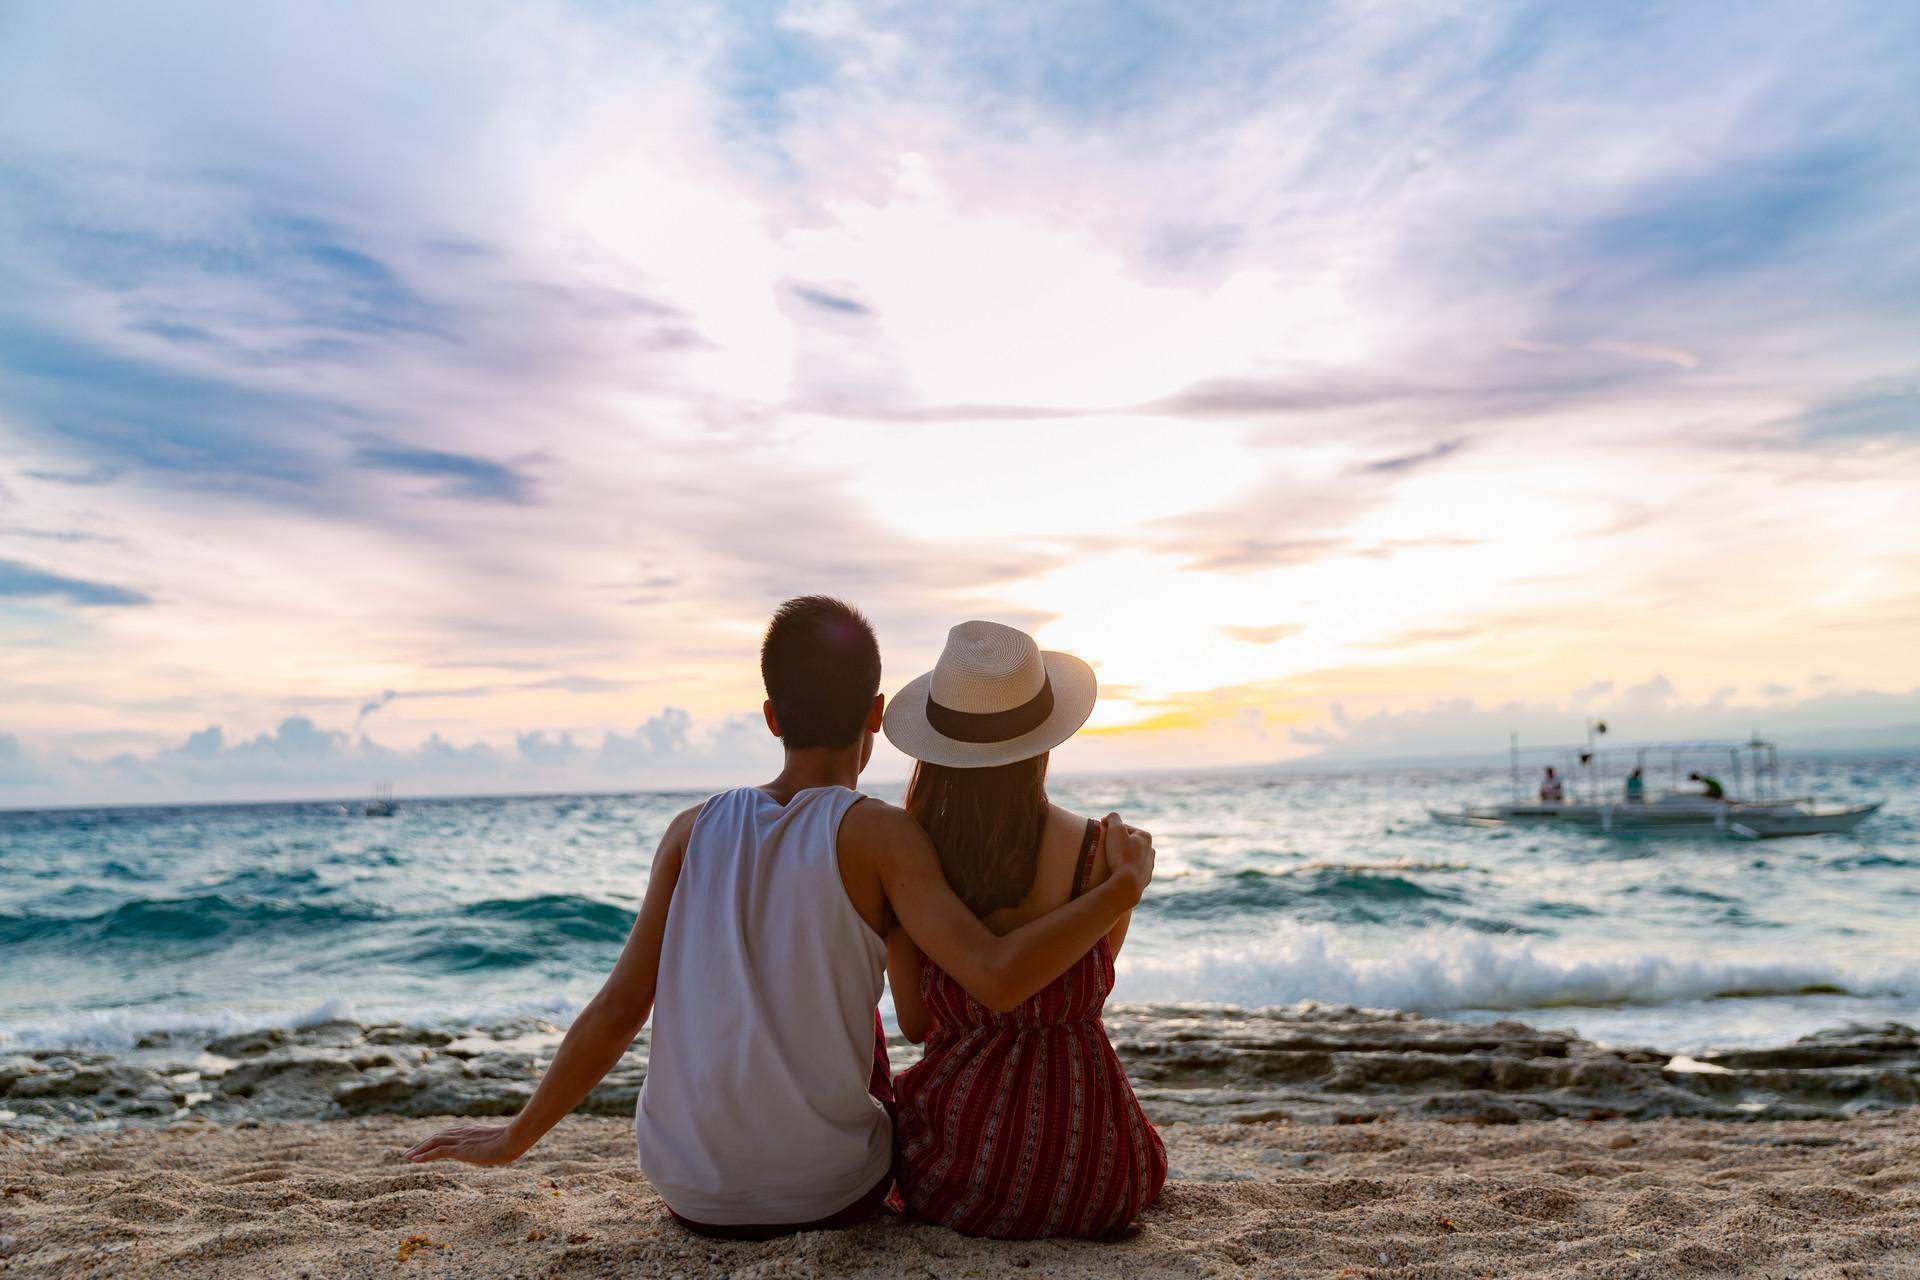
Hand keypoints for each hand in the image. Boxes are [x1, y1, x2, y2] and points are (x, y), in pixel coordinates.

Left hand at [404, 1123, 525, 1165]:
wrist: (515, 1137)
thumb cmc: (514, 1140)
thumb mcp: (502, 1142)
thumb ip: (496, 1144)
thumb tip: (504, 1149)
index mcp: (471, 1132)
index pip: (448, 1134)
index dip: (434, 1140)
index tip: (425, 1146)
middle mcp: (463, 1133)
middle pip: (437, 1137)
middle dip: (421, 1144)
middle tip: (408, 1152)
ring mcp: (461, 1140)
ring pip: (433, 1142)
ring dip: (418, 1149)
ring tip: (406, 1156)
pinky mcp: (461, 1149)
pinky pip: (437, 1151)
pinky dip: (424, 1155)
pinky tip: (414, 1160)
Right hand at [1101, 812, 1153, 903]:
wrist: (1127, 884)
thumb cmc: (1121, 855)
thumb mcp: (1115, 831)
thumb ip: (1113, 818)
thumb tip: (1109, 817)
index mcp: (1145, 837)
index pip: (1125, 829)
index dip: (1112, 831)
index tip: (1102, 836)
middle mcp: (1150, 851)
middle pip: (1130, 844)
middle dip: (1119, 845)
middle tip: (1106, 849)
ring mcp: (1148, 867)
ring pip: (1133, 858)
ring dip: (1123, 858)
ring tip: (1111, 862)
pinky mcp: (1144, 880)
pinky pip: (1133, 872)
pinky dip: (1126, 871)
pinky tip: (1117, 873)